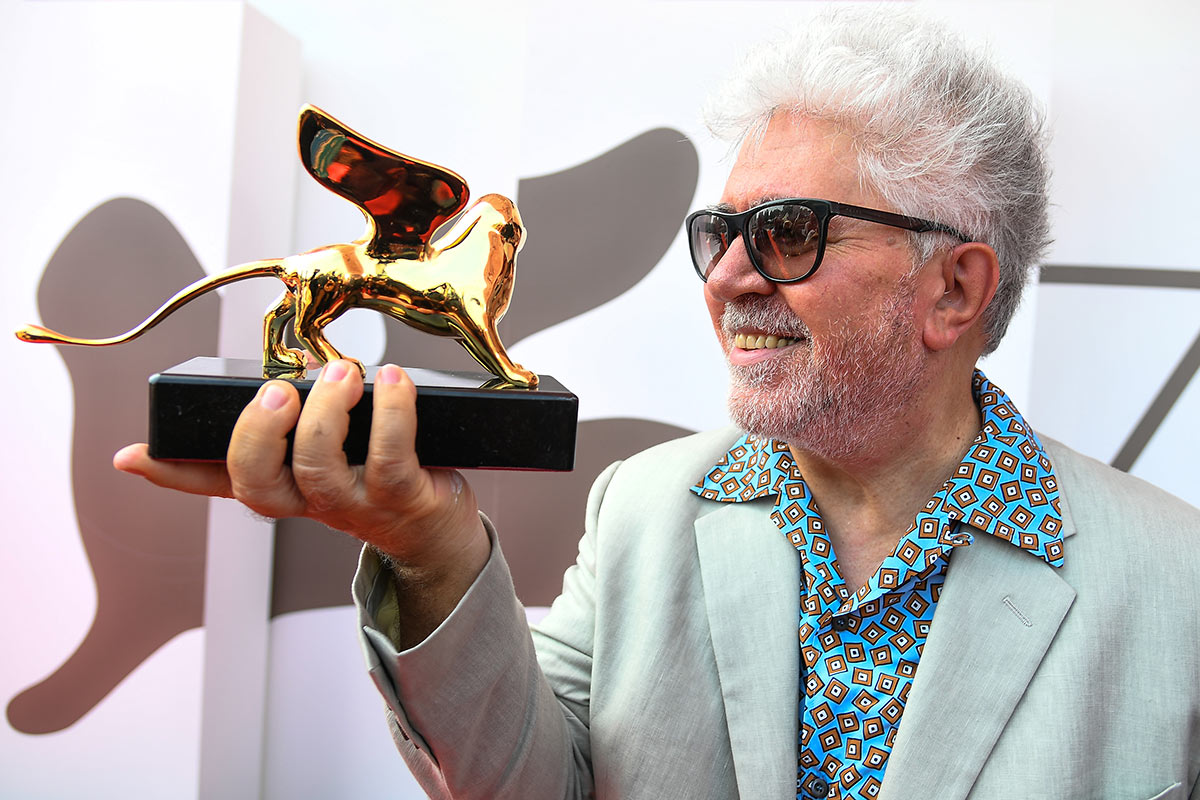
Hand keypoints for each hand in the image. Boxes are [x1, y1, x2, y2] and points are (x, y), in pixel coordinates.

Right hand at [114, 361, 490, 614]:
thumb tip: (295, 371)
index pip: (215, 483)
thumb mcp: (335, 455)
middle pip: (257, 482)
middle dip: (258, 432)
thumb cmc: (381, 480)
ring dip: (325, 413)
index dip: (172, 473)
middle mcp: (309, 501)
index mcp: (283, 487)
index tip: (133, 455)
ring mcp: (353, 503)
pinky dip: (393, 414)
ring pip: (318, 466)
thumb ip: (307, 421)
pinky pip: (390, 458)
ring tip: (342, 373)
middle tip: (278, 391)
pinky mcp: (401, 497)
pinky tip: (395, 381)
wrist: (438, 536)